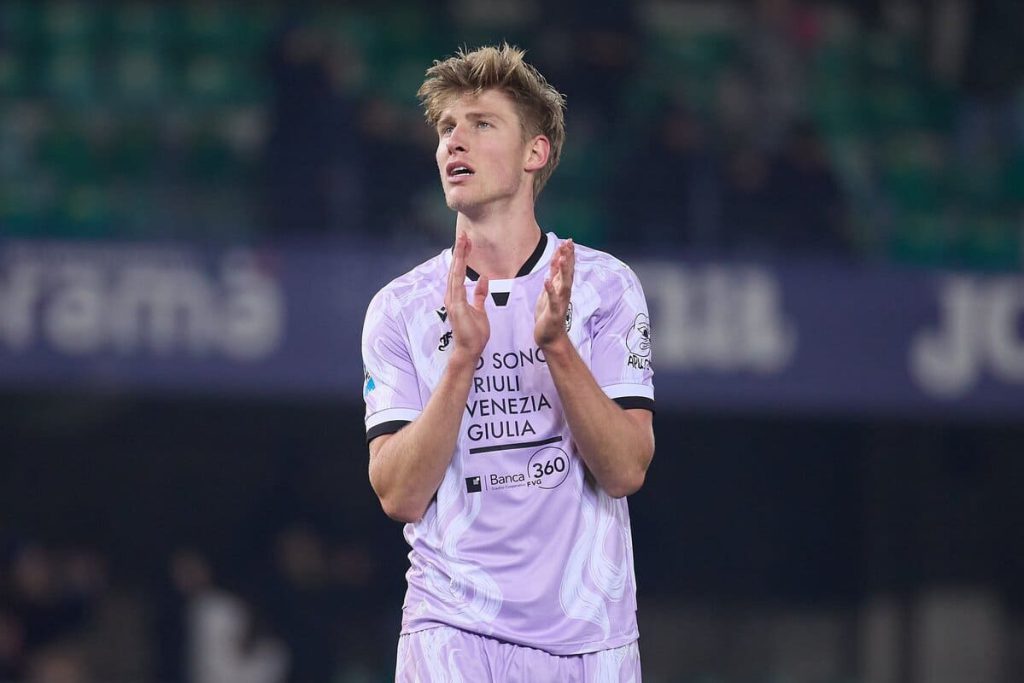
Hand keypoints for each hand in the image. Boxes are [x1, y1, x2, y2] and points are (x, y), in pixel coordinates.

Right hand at [445, 233, 488, 367]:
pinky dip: (459, 269)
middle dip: (460, 251)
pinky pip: (457, 283)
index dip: (463, 256)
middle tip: (463, 233)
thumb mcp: (480, 310)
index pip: (459, 272)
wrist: (470, 350)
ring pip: (455, 272)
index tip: (467, 242)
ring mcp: (452, 300)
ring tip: (462, 239)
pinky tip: (461, 258)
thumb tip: (483, 279)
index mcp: (457, 296)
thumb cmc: (474, 334)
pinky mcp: (456, 305)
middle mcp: (452, 296)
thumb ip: (479, 295)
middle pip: (455, 268)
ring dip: (458, 255)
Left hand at [534, 239, 573, 348]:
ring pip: (563, 284)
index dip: (567, 255)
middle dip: (568, 258)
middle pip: (567, 272)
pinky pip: (553, 300)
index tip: (568, 241)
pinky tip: (547, 280)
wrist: (550, 336)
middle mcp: (563, 293)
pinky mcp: (554, 312)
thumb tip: (557, 260)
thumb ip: (553, 276)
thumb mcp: (549, 291)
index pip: (566, 268)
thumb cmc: (549, 313)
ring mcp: (560, 302)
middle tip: (569, 243)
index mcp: (561, 287)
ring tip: (562, 258)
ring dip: (563, 271)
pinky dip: (550, 290)